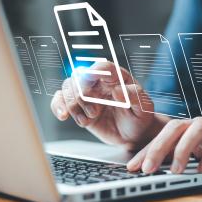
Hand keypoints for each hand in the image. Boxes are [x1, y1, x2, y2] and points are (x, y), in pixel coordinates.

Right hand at [50, 62, 168, 150]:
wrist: (133, 135)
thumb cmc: (140, 117)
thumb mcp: (144, 107)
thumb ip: (134, 96)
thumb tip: (118, 90)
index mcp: (118, 78)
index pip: (104, 67)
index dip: (96, 71)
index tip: (92, 78)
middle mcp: (100, 83)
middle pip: (80, 76)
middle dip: (82, 94)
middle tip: (95, 112)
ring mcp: (87, 95)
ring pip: (68, 87)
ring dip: (73, 104)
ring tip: (87, 119)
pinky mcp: (78, 107)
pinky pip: (60, 99)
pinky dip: (58, 106)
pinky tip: (64, 116)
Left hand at [126, 117, 201, 173]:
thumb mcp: (199, 151)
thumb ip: (181, 155)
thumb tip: (154, 168)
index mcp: (189, 128)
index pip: (163, 135)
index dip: (146, 150)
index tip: (132, 167)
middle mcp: (201, 125)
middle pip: (175, 128)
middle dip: (158, 148)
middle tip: (147, 169)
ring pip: (196, 131)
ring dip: (183, 150)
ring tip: (175, 171)